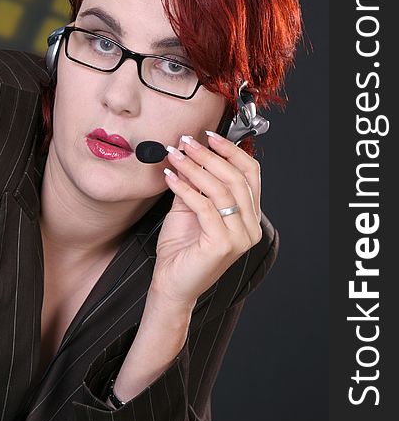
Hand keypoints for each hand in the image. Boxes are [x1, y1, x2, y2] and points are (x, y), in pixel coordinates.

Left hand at [150, 131, 261, 306]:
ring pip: (221, 190)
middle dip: (209, 155)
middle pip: (236, 178)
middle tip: (186, 142)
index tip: (210, 135)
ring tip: (175, 155)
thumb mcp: (190, 208)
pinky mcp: (222, 245)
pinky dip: (185, 187)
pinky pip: (204, 206)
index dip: (232, 151)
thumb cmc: (181, 249)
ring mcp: (240, 237)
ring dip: (194, 167)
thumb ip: (196, 183)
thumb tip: (191, 151)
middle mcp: (250, 226)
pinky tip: (170, 176)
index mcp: (249, 216)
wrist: (171, 285)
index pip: (250, 174)